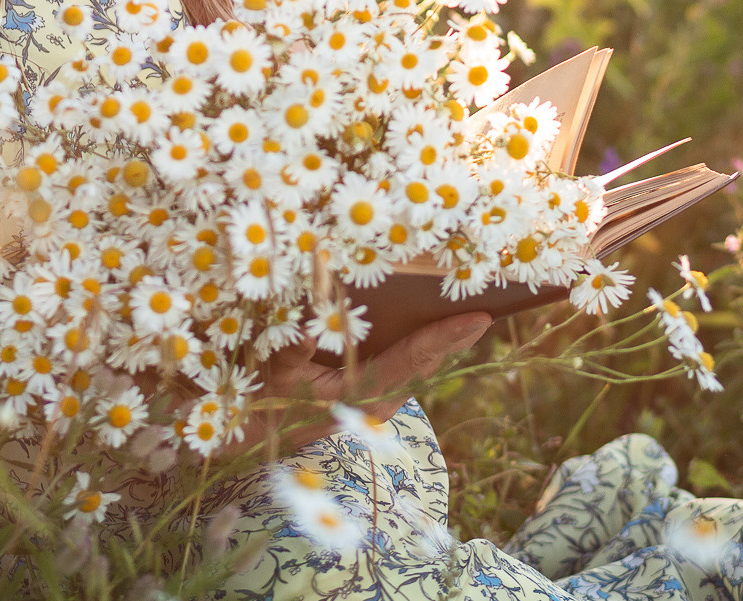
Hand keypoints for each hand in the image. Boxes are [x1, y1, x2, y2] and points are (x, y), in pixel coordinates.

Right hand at [225, 312, 491, 459]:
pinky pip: (403, 365)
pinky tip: (432, 326)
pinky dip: (420, 346)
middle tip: (488, 308)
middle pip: (424, 363)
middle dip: (453, 337)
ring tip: (468, 313)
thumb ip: (293, 351)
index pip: (411, 360)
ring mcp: (375, 401)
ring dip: (440, 340)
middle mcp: (376, 401)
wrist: (254, 434)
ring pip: (416, 365)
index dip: (445, 337)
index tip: (480, 318)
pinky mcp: (369, 395)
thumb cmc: (265, 401)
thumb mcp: (273, 372)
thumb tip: (310, 328)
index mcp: (361, 395)